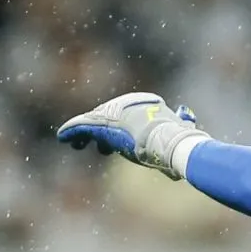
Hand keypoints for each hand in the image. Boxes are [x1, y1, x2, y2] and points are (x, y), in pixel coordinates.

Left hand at [56, 92, 207, 179]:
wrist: (168, 142)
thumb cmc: (179, 141)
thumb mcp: (183, 129)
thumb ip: (183, 121)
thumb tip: (187, 114)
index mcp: (148, 103)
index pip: (130, 115)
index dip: (123, 129)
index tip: (120, 144)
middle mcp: (129, 104)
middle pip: (110, 117)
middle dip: (102, 133)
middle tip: (98, 148)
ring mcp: (114, 112)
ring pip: (94, 122)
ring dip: (83, 134)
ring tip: (75, 144)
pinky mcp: (100, 122)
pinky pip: (80, 126)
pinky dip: (71, 131)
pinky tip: (62, 137)